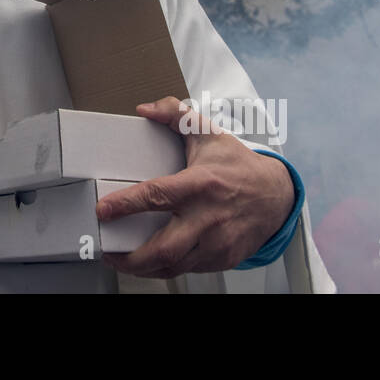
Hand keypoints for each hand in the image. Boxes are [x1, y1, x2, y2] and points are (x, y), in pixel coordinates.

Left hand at [95, 96, 293, 278]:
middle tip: (108, 251)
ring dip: (144, 268)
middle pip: (164, 248)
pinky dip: (167, 268)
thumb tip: (145, 110)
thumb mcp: (208, 132)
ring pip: (175, 266)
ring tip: (124, 260)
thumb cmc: (238, 166)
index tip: (103, 210)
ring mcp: (217, 243)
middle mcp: (208, 218)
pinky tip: (153, 262)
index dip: (126, 204)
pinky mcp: (224, 259)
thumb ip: (175, 114)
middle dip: (131, 257)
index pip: (156, 196)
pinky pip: (189, 270)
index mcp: (200, 184)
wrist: (277, 195)